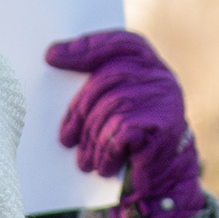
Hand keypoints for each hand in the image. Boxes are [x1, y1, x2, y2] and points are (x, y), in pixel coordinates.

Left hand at [46, 30, 204, 217]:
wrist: (168, 174)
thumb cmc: (133, 135)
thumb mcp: (115, 102)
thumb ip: (94, 80)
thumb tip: (53, 55)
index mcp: (146, 62)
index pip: (116, 43)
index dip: (84, 48)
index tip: (50, 57)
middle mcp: (159, 75)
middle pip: (107, 80)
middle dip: (80, 112)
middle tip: (66, 139)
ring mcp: (165, 100)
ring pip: (112, 110)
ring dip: (92, 141)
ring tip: (85, 161)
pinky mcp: (165, 128)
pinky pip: (122, 134)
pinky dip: (107, 152)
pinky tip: (104, 166)